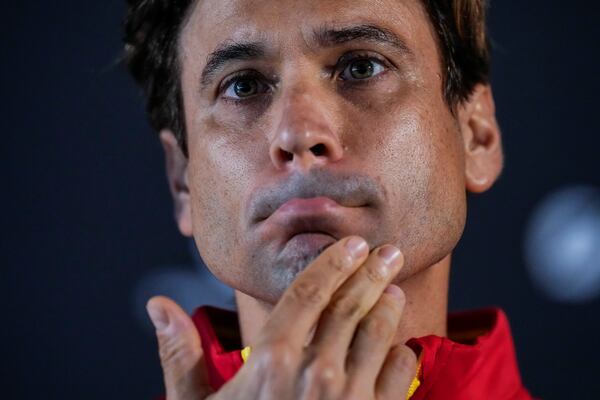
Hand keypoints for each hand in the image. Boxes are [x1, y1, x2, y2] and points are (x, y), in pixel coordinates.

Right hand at [147, 236, 416, 399]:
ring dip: (388, 305)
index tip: (352, 245)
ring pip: (378, 334)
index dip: (332, 263)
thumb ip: (179, 355)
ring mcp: (349, 399)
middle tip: (390, 251)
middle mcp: (314, 374)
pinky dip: (401, 353)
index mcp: (271, 360)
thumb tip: (156, 304)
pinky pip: (399, 374)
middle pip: (349, 306)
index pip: (307, 293)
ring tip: (393, 285)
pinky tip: (398, 342)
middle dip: (371, 272)